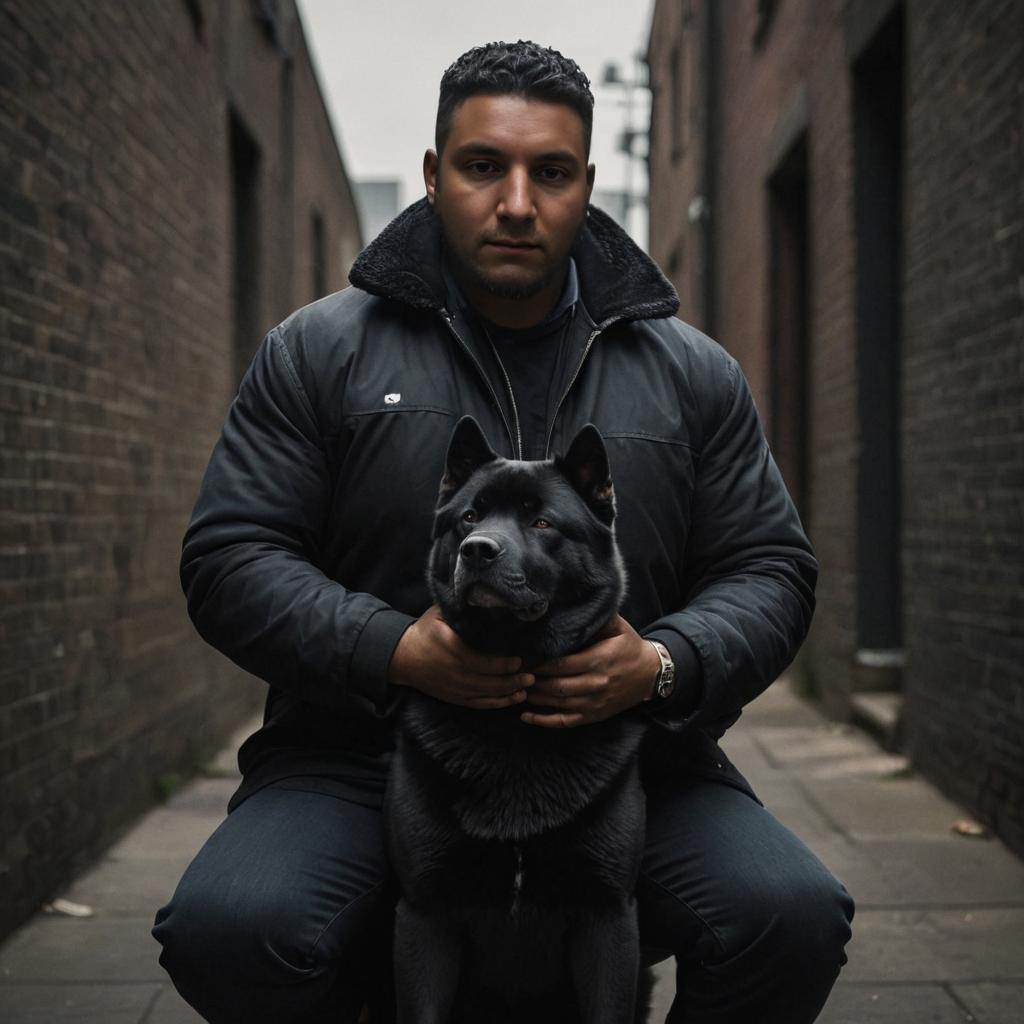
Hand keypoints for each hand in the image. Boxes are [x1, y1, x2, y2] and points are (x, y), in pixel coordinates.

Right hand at [389, 605, 534, 708]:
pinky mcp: (454, 698)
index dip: (504, 664)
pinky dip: (497, 703)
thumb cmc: (425, 630)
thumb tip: (488, 596)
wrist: (402, 657)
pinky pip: (480, 704)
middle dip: (513, 680)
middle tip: (532, 675)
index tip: (520, 659)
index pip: (483, 662)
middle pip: (490, 682)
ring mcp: (455, 688)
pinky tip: (512, 699)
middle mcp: (455, 673)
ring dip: (509, 693)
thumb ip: (462, 608)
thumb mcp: (440, 613)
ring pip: (487, 695)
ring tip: (527, 687)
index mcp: (452, 650)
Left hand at [521, 615, 660, 728]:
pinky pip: (566, 721)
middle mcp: (596, 684)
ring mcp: (595, 703)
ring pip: (558, 704)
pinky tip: (526, 716)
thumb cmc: (629, 646)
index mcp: (599, 660)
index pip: (563, 664)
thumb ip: (595, 618)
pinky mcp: (594, 715)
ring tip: (515, 689)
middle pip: (557, 686)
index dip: (541, 664)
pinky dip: (544, 721)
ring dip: (535, 698)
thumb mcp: (617, 626)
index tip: (523, 658)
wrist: (650, 674)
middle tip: (515, 673)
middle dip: (533, 681)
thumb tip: (571, 601)